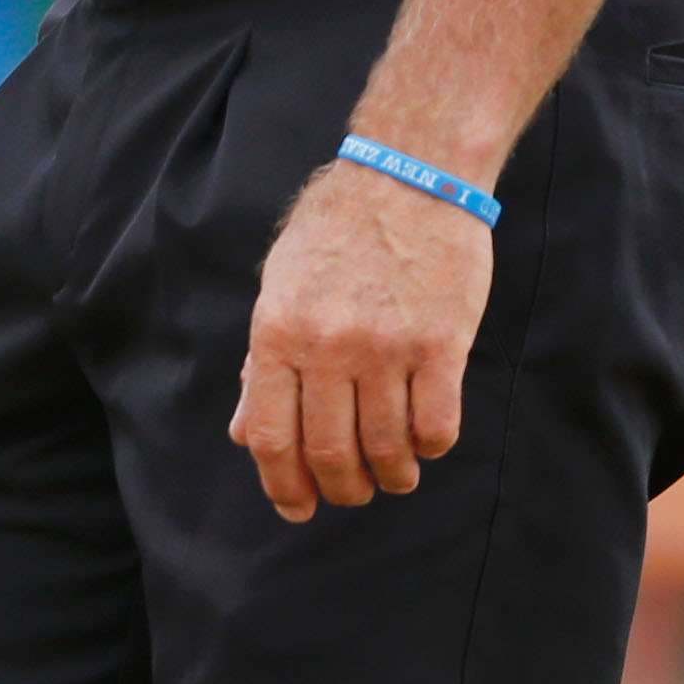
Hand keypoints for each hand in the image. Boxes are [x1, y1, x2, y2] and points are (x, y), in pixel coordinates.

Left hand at [229, 154, 492, 521]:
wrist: (407, 175)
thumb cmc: (336, 230)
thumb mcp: (280, 284)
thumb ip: (261, 362)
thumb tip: (243, 433)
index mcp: (277, 329)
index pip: (271, 435)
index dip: (282, 486)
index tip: (298, 508)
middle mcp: (327, 344)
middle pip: (330, 454)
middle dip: (341, 490)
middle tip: (352, 491)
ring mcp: (386, 346)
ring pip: (387, 450)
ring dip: (391, 476)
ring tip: (393, 471)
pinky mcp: (440, 344)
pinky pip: (437, 428)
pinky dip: (430, 448)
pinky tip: (425, 437)